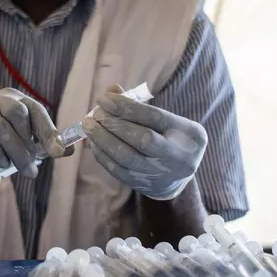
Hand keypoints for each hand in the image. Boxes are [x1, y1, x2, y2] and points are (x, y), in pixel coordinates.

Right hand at [0, 89, 67, 188]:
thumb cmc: (2, 147)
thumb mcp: (27, 145)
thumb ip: (46, 144)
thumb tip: (69, 149)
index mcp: (15, 99)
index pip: (35, 109)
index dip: (48, 131)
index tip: (59, 152)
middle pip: (16, 113)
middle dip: (28, 143)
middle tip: (34, 166)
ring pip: (0, 127)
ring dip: (16, 153)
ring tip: (25, 171)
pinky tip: (4, 165)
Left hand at [83, 84, 206, 199]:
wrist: (177, 178)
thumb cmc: (170, 139)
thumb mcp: (167, 120)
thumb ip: (140, 105)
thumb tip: (111, 91)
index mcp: (187, 133)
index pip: (155, 117)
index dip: (127, 107)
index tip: (104, 98)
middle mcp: (176, 156)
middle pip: (143, 139)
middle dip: (114, 124)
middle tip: (95, 114)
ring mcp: (160, 174)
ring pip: (127, 158)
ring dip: (103, 139)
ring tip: (88, 126)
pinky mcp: (142, 186)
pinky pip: (118, 171)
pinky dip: (102, 155)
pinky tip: (93, 143)